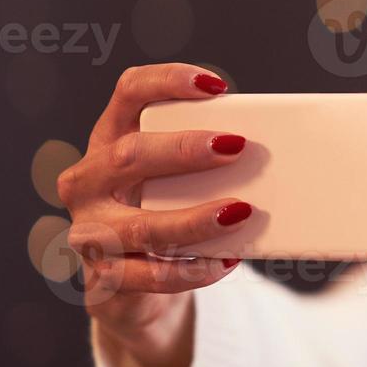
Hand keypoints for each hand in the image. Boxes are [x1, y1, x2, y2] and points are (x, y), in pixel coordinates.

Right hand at [58, 63, 249, 366]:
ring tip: (240, 211)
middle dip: (184, 151)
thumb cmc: (161, 212)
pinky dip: (192, 270)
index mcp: (109, 139)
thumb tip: (278, 153)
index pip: (129, 93)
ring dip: (194, 219)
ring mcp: (88, 232)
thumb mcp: (173, 178)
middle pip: (128, 155)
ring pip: (139, 224)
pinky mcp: (103, 278)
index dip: (167, 82)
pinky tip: (225, 262)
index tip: (217, 86)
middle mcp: (88, 182)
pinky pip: (150, 276)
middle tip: (237, 146)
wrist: (126, 284)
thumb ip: (206, 161)